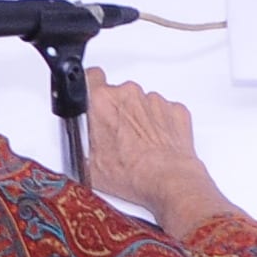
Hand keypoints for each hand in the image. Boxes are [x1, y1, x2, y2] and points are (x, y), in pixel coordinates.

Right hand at [81, 70, 225, 230]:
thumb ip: (84, 144)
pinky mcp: (175, 109)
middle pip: (118, 94)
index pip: (91, 76)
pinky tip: (156, 144)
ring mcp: (154, 100)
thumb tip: (81, 147)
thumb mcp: (90, 167)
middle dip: (116, 111)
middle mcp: (129, 94)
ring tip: (139, 145)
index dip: (90, 87)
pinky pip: (164, 111)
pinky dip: (160, 124)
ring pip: (142, 103)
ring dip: (139, 118)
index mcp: (103, 102)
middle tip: (117, 137)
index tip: (92, 99)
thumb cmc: (132, 174)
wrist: (168, 180)